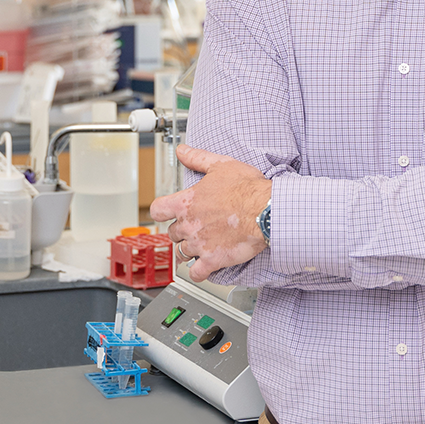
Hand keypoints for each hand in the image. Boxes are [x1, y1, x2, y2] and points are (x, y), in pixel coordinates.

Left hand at [149, 144, 271, 282]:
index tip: (167, 214)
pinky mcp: (213, 259)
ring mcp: (200, 244)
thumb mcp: (221, 165)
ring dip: (188, 252)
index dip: (162, 212)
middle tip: (192, 230)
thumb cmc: (248, 188)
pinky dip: (199, 272)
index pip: (158, 210)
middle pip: (171, 234)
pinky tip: (204, 268)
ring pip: (182, 254)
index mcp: (187, 202)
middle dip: (180, 232)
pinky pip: (197, 273)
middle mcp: (189, 225)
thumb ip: (198, 158)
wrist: (266, 209)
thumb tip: (182, 150)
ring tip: (198, 248)